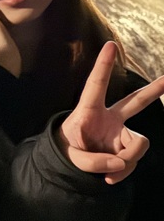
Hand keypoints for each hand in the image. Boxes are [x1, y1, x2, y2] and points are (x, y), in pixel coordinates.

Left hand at [57, 42, 163, 183]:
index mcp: (88, 111)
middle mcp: (109, 118)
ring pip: (138, 144)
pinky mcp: (127, 145)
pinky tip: (111, 176)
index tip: (110, 45)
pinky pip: (133, 160)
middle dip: (155, 90)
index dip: (103, 66)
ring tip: (109, 171)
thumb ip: (94, 162)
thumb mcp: (71, 158)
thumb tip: (122, 163)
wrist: (68, 163)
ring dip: (127, 160)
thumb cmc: (66, 151)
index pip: (95, 85)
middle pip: (135, 101)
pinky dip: (124, 171)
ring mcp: (120, 131)